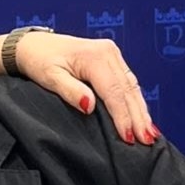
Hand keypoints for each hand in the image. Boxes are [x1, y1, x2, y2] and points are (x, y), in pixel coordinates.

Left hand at [11, 31, 156, 143]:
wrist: (34, 44)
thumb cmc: (39, 60)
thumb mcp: (49, 77)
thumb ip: (70, 91)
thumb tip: (89, 106)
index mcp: (95, 56)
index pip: (114, 92)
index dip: (123, 117)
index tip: (129, 138)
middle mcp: (108, 52)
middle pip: (128, 90)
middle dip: (139, 117)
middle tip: (147, 140)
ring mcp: (112, 55)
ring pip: (132, 87)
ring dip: (141, 111)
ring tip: (150, 134)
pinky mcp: (112, 59)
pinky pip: (128, 83)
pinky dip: (135, 101)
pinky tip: (141, 116)